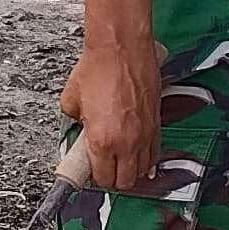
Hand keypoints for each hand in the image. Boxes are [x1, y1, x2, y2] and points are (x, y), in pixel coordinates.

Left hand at [63, 25, 164, 192]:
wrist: (122, 48)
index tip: (91, 170)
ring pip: (143, 170)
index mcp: (102, 141)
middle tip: (105, 167)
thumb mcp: (71, 100)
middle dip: (114, 178)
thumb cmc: (98, 68)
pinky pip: (155, 151)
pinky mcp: (157, 122)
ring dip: (132, 169)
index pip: (103, 179)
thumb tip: (77, 129)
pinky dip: (147, 157)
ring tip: (121, 160)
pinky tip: (139, 152)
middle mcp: (126, 143)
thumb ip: (73, 122)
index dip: (95, 178)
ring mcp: (145, 134)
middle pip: (125, 182)